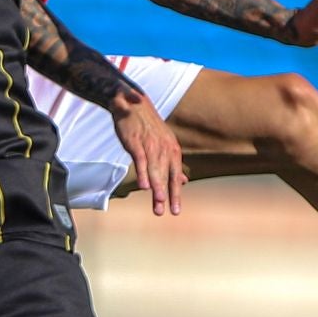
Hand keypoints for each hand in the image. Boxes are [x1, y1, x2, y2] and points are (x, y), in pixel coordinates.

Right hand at [110, 93, 185, 216]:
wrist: (133, 104)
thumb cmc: (149, 127)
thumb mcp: (166, 144)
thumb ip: (173, 165)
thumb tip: (184, 181)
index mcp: (172, 150)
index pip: (175, 176)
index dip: (176, 194)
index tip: (176, 211)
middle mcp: (164, 149)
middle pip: (165, 176)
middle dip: (166, 195)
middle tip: (166, 212)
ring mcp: (150, 145)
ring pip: (155, 170)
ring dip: (157, 187)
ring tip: (159, 202)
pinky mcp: (135, 142)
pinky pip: (140, 159)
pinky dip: (143, 172)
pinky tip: (144, 186)